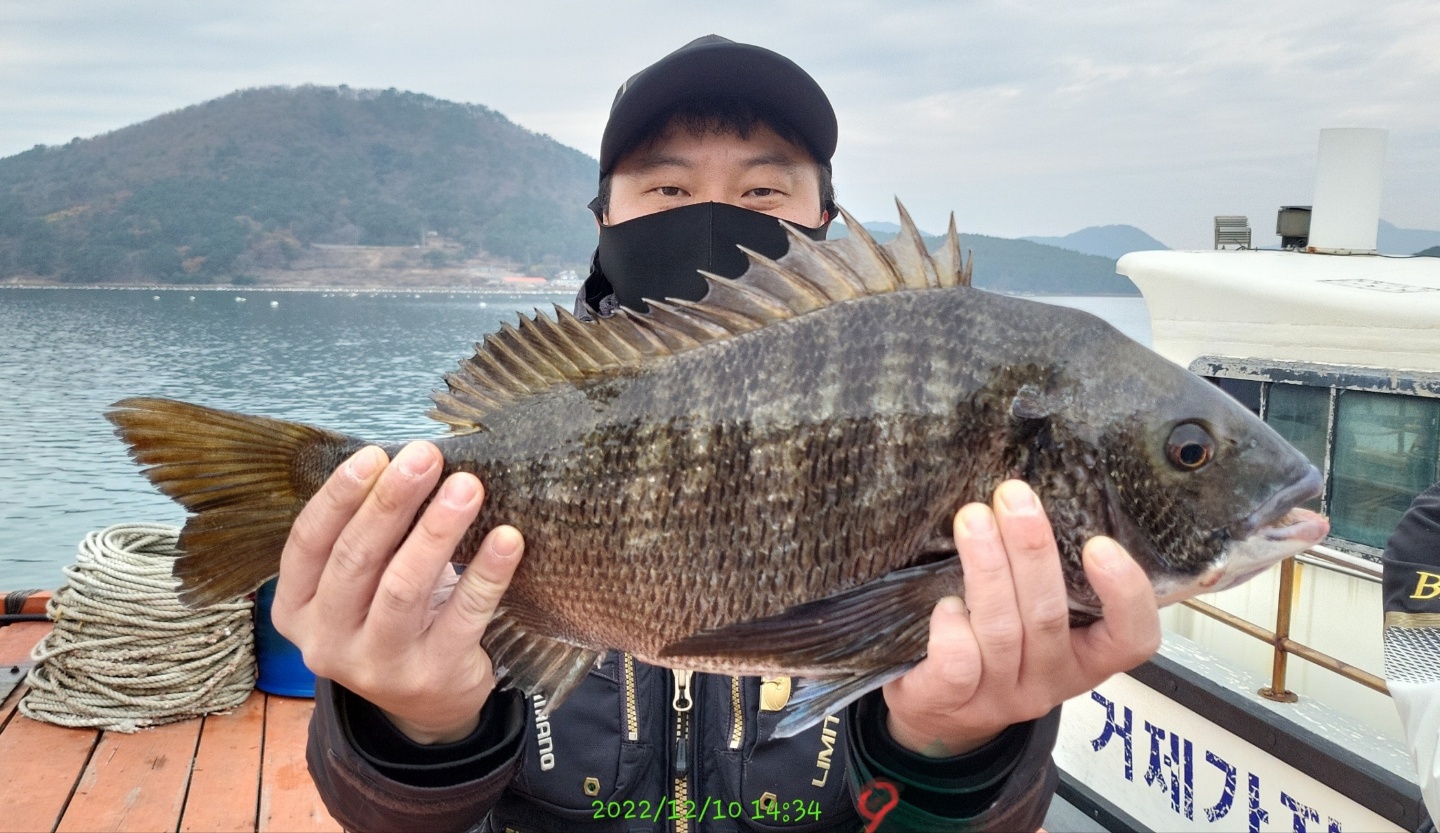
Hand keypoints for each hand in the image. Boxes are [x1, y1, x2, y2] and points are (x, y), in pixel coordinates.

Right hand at [271, 441, 523, 743]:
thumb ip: (371, 537)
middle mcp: (326, 641)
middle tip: (425, 457)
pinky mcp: (431, 675)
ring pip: (403, 588)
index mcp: (297, 609)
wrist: (430, 703)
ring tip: (467, 487)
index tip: (375, 455)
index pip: (307, 544)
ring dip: (436, 531)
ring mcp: (377, 665)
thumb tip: (408, 462)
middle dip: (391, 502)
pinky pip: (462, 616)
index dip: (339, 497)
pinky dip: (485, 573)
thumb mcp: (365, 583)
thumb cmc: (394, 618)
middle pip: (355, 560)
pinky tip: (506, 539)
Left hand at [883, 479, 1159, 756]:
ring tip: (972, 518)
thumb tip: (1034, 496)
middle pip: (1050, 617)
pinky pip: (958, 664)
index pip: (1131, 640)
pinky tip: (944, 602)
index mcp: (1085, 658)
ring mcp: (1000, 694)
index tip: (1100, 543)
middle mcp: (1049, 680)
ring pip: (1002, 631)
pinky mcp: (952, 700)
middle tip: (1014, 496)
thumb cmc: (993, 647)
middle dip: (1032, 550)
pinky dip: (952, 626)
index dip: (1125, 595)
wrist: (941, 711)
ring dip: (988, 568)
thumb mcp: (1035, 617)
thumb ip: (1047, 575)